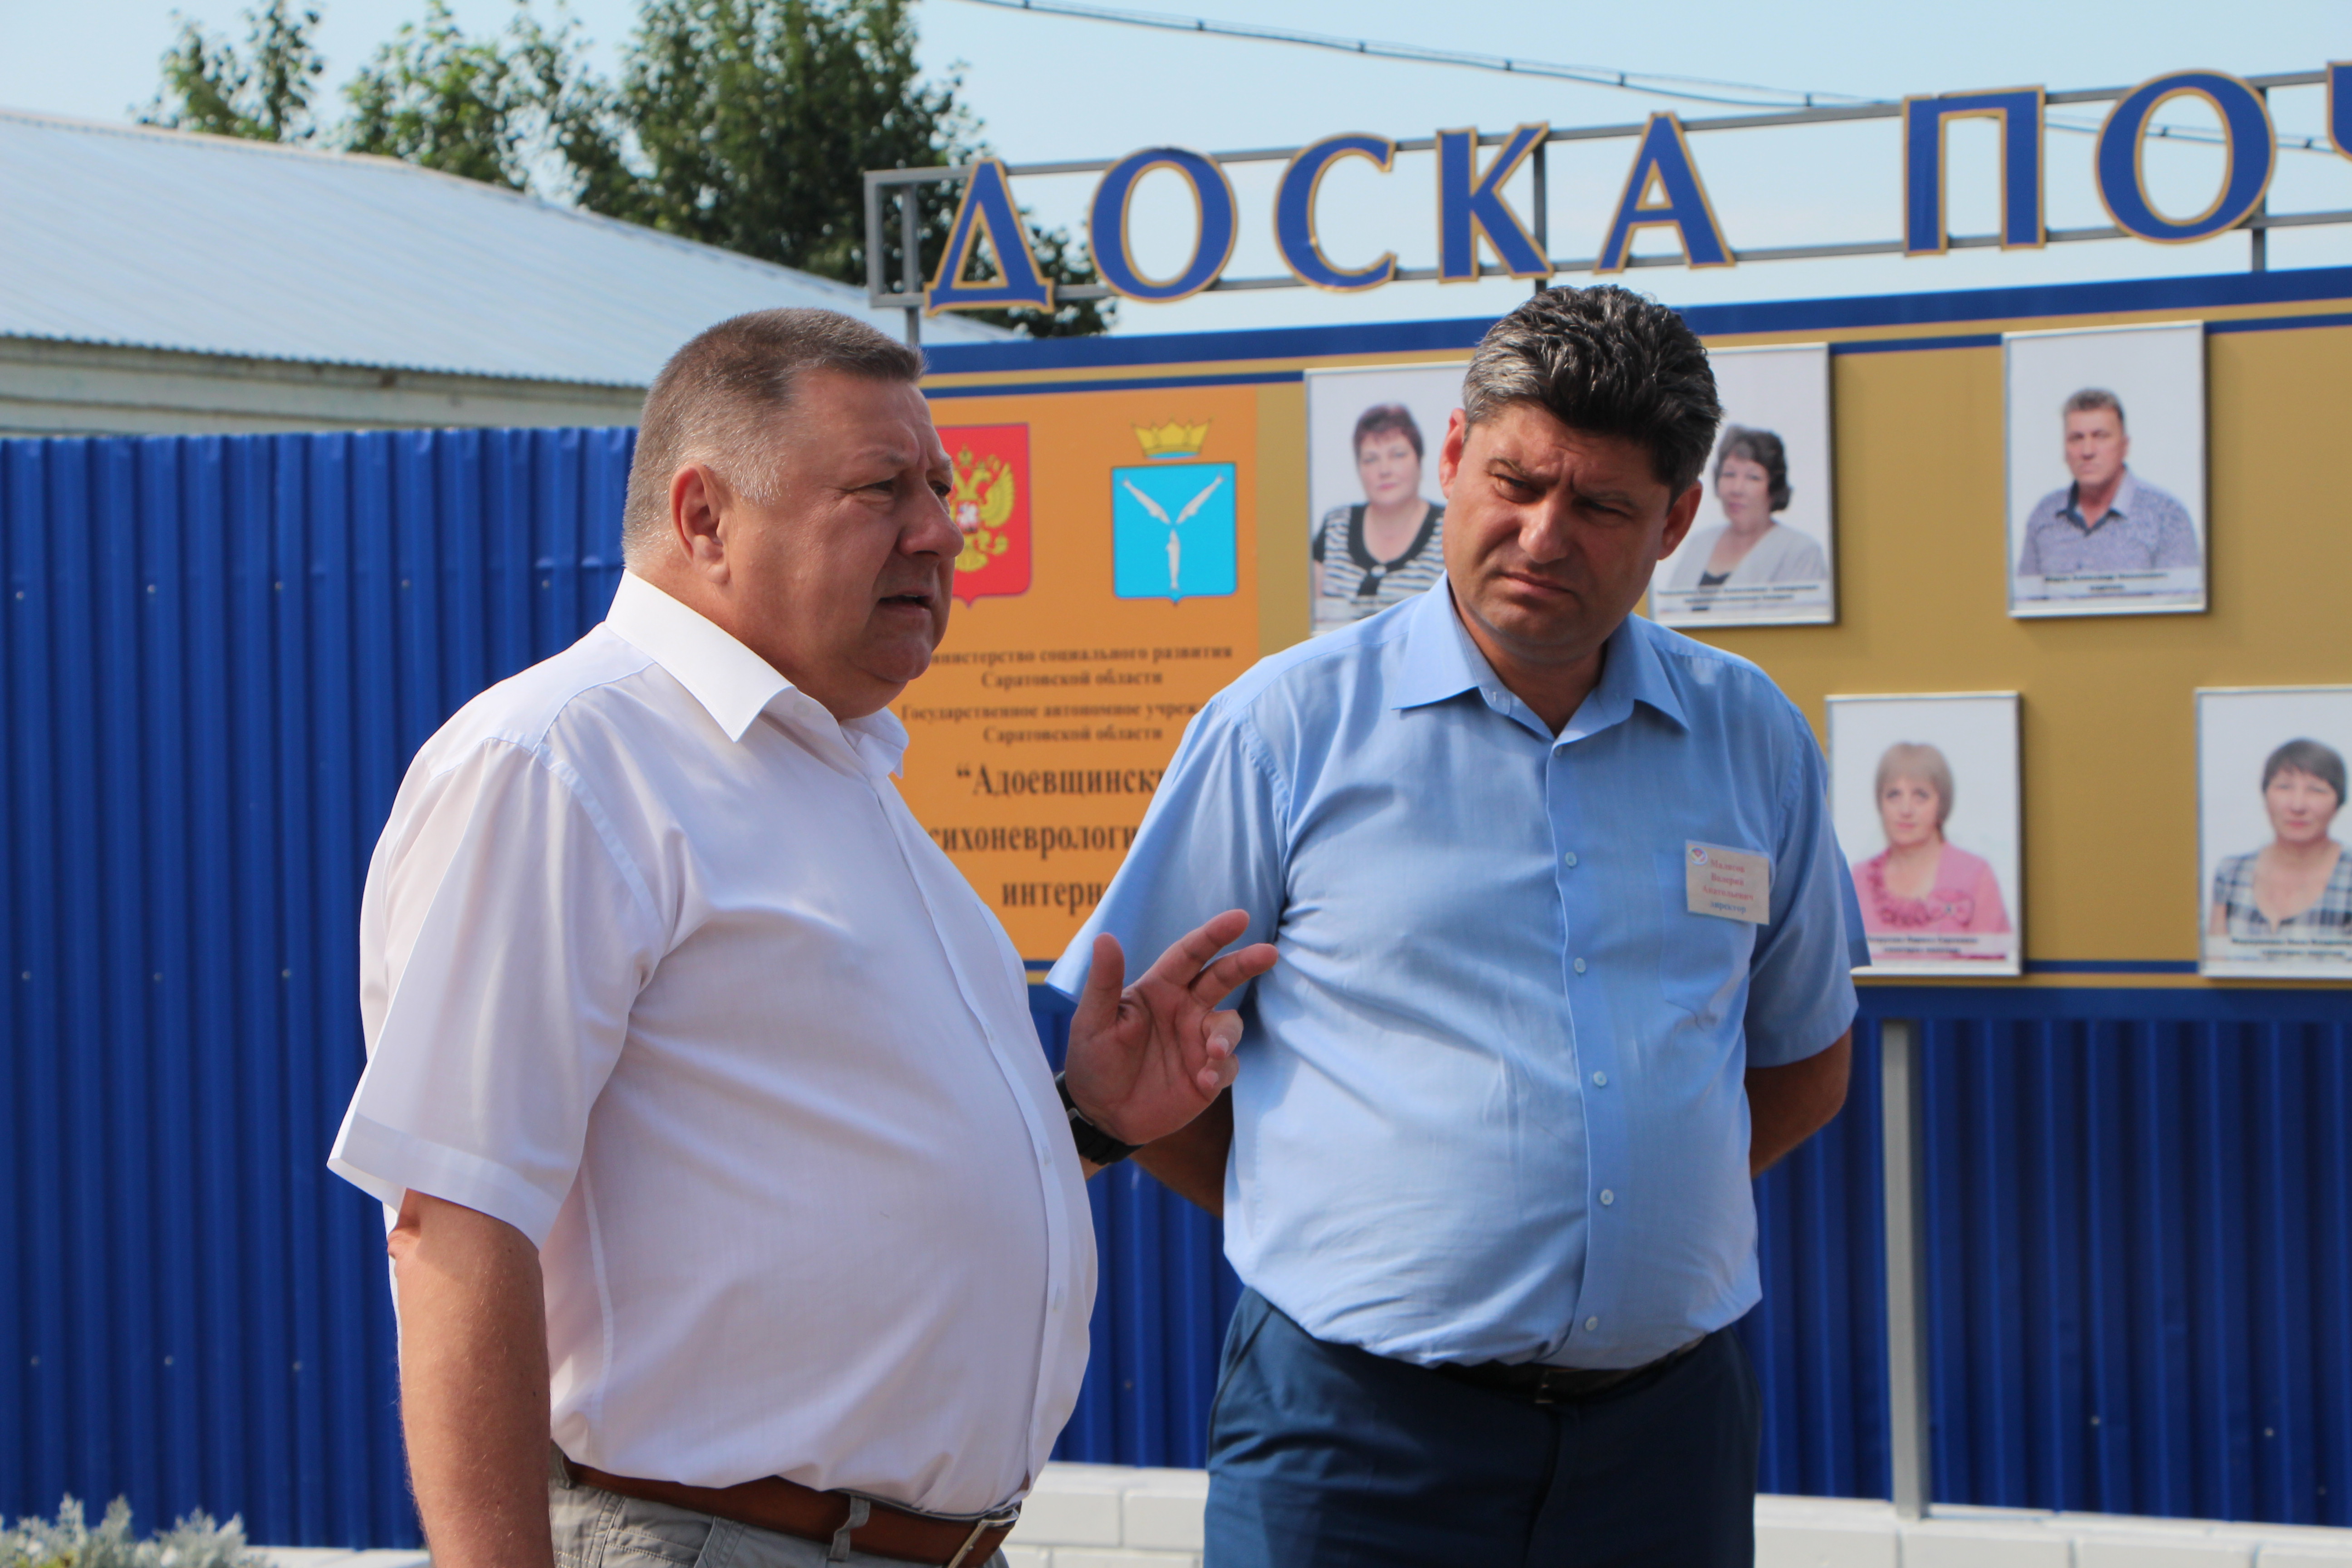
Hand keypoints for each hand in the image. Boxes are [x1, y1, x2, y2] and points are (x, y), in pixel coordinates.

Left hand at [1064, 910, 1277, 1147]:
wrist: (1101, 1114)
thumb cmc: (1093, 1061)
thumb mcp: (1092, 1022)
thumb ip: (1103, 982)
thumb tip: (1105, 937)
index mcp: (1159, 989)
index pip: (1190, 954)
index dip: (1213, 935)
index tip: (1239, 919)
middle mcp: (1184, 1009)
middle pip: (1222, 978)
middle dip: (1245, 963)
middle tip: (1269, 953)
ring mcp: (1199, 1042)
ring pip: (1229, 1026)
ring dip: (1226, 1035)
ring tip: (1214, 1051)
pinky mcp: (1208, 1074)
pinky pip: (1227, 1066)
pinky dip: (1221, 1070)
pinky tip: (1203, 1081)